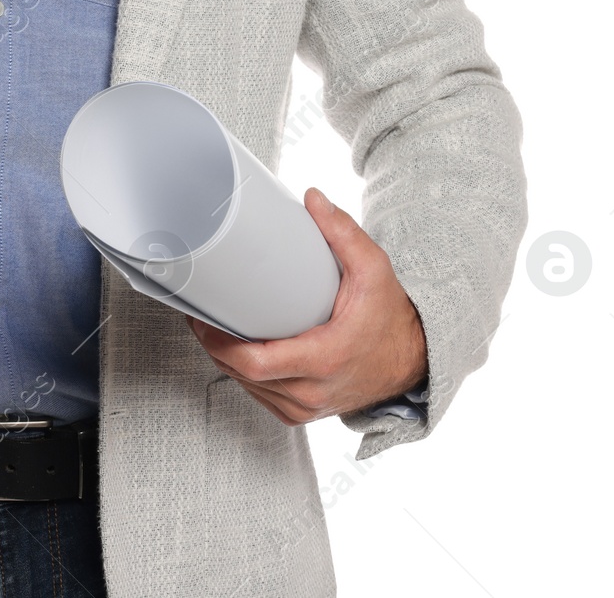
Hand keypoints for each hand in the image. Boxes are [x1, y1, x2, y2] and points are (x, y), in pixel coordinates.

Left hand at [188, 187, 426, 425]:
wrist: (413, 361)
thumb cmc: (390, 317)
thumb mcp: (374, 270)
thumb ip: (344, 233)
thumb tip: (313, 199)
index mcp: (326, 358)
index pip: (256, 362)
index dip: (219, 343)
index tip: (204, 319)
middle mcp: (313, 391)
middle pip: (243, 374)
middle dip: (214, 346)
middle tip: (200, 315)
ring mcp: (307, 407)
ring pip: (248, 388)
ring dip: (226, 360)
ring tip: (212, 328)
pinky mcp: (303, 413)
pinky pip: (261, 397)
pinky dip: (245, 376)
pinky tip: (236, 352)